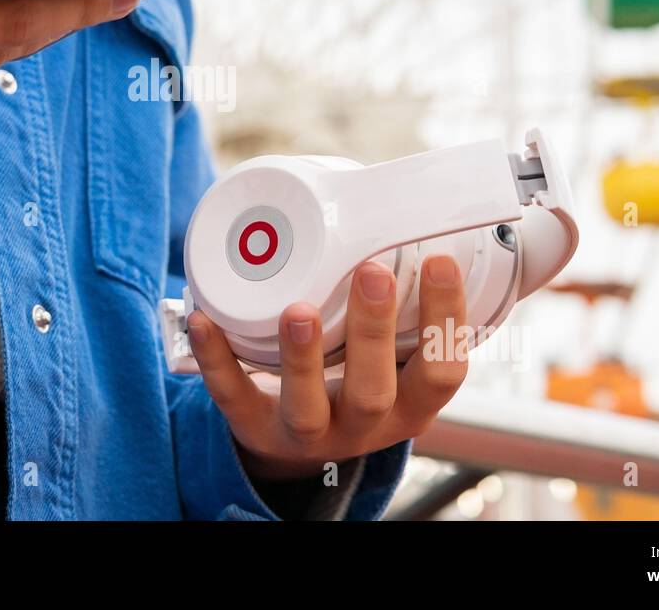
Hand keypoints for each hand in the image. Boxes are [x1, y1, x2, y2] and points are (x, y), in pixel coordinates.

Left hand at [187, 255, 468, 481]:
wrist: (296, 437)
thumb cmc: (357, 371)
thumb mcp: (396, 356)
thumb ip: (416, 305)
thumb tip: (454, 222)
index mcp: (409, 404)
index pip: (442, 372)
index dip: (447, 320)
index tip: (440, 260)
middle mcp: (364, 425)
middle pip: (373, 389)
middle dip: (374, 331)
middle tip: (372, 271)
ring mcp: (307, 432)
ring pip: (307, 406)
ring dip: (302, 357)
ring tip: (297, 309)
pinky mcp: (253, 426)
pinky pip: (232, 396)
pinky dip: (216, 359)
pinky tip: (204, 320)